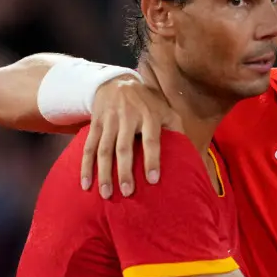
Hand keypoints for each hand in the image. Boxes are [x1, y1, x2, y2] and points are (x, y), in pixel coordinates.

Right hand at [81, 66, 182, 197]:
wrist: (117, 82)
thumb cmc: (147, 103)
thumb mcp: (165, 110)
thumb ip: (177, 130)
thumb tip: (191, 155)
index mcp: (149, 116)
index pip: (151, 140)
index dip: (152, 160)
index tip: (153, 180)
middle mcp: (128, 118)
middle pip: (124, 147)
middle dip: (124, 171)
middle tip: (127, 193)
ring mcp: (109, 121)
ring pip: (104, 150)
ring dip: (104, 173)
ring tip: (106, 194)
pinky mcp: (95, 124)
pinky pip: (88, 147)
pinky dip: (85, 166)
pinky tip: (85, 184)